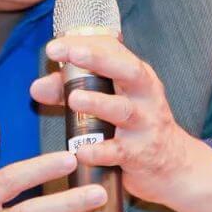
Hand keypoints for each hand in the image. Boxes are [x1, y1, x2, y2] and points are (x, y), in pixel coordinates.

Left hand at [29, 35, 211, 211]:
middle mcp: (145, 96)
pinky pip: (119, 152)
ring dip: (98, 103)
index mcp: (138, 77)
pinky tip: (80, 152)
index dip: (85, 45)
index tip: (56, 46)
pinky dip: (99, 152)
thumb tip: (36, 87)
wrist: (175, 166)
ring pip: (123, 110)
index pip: (114, 51)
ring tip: (74, 99)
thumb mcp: (111, 102)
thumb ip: (72, 91)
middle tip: (72, 54)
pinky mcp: (140, 155)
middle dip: (100, 60)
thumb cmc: (135, 126)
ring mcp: (145, 126)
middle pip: (128, 71)